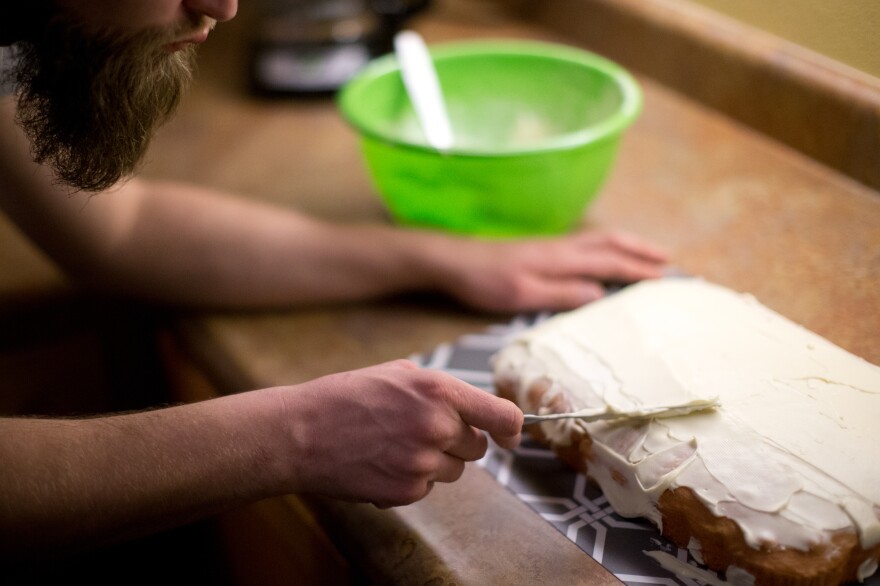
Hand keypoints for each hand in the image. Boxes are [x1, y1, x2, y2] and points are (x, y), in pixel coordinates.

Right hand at [277, 359, 521, 507]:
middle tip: (423, 430)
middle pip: (477, 447)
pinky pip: (427, 488)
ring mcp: (422, 463)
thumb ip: (442, 389)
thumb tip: (474, 406)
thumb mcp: (399, 373)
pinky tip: (382, 462)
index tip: (509, 436)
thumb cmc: (345, 397)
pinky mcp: (406, 491)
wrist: (301, 432)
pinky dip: (411, 479)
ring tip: (395, 444)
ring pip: (454, 470)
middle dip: (458, 441)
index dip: (512, 429)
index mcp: (439, 391)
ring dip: (435, 461)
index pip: (503, 416)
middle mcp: (437, 427)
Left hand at [435, 228, 668, 312]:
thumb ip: (561, 293)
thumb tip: (601, 294)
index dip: (639, 269)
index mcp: (561, 259)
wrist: (453, 260)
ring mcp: (553, 246)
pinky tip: (607, 255)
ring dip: (628, 244)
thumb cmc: (485, 281)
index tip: (666, 277)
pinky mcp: (543, 249)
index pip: (610, 261)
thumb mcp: (523, 294)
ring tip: (649, 253)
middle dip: (642, 250)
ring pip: (599, 239)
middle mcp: (562, 247)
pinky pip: (587, 243)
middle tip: (669, 260)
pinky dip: (608, 246)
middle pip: (610, 242)